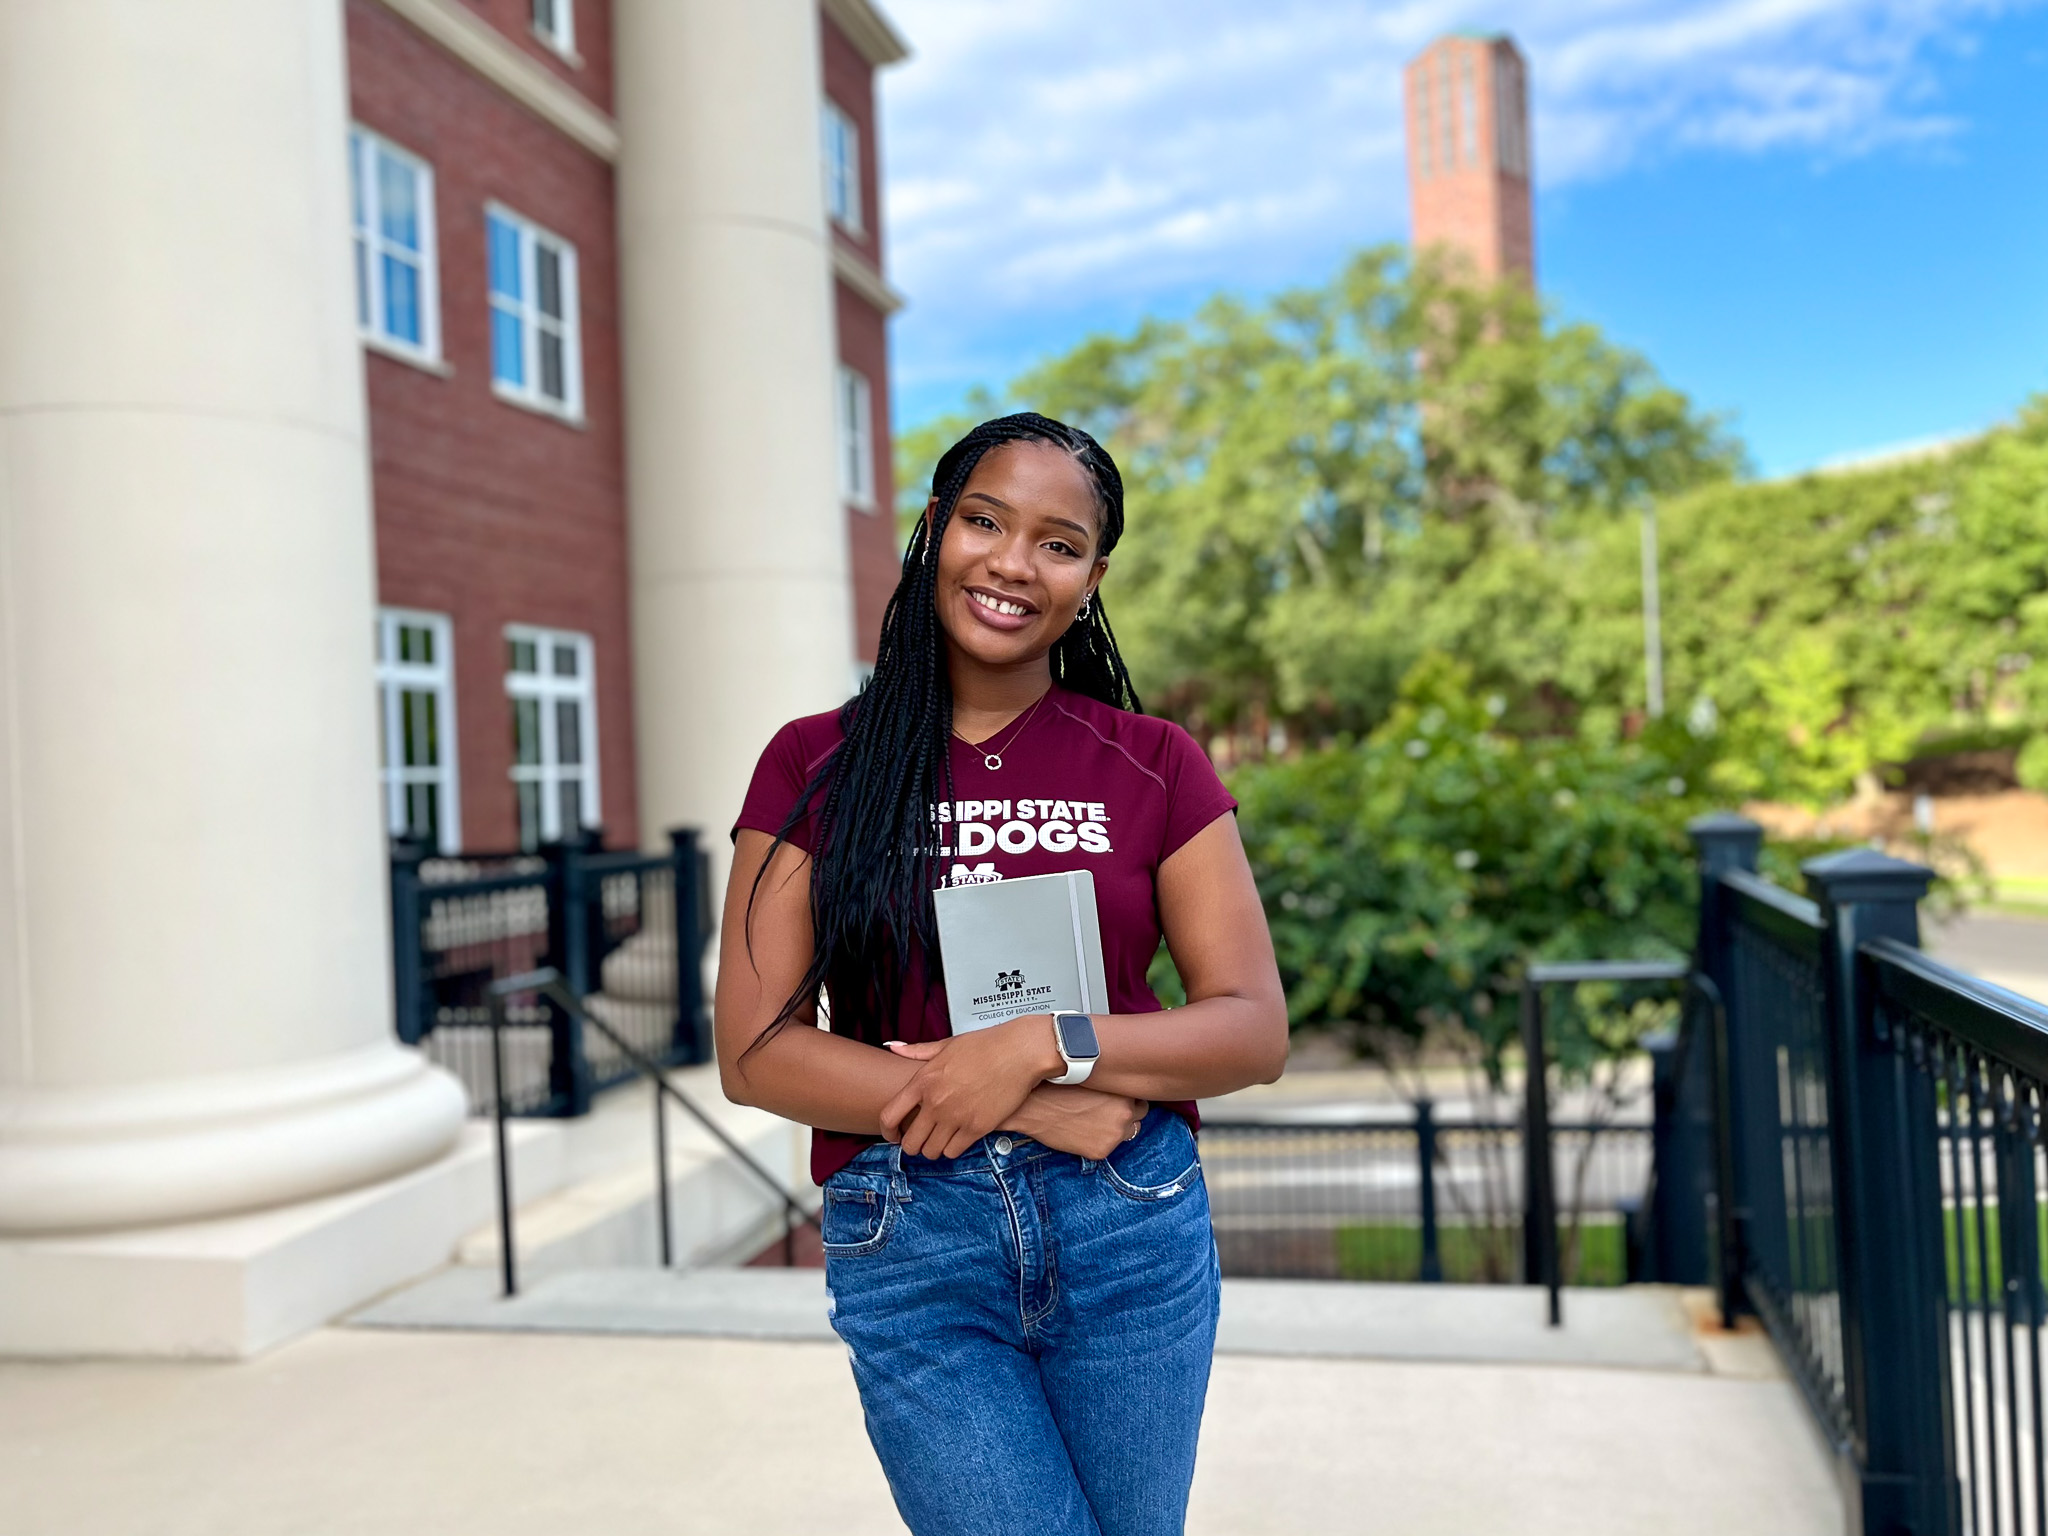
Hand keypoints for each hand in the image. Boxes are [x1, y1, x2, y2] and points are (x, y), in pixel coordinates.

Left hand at [880, 1016, 1061, 1158]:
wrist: (1018, 1053)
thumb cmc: (985, 1045)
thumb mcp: (947, 1045)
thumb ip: (918, 1051)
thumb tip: (894, 1047)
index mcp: (923, 1081)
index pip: (890, 1115)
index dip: (887, 1131)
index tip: (893, 1135)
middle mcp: (935, 1102)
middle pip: (910, 1142)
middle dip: (912, 1146)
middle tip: (920, 1142)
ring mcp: (955, 1117)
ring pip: (931, 1152)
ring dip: (933, 1150)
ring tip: (939, 1141)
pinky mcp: (977, 1128)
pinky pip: (954, 1152)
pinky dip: (953, 1150)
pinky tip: (957, 1140)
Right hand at [1007, 1085, 1148, 1159]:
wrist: (1034, 1106)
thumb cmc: (1058, 1086)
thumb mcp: (1093, 1079)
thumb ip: (1112, 1086)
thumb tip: (1122, 1090)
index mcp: (1124, 1093)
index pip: (1141, 1097)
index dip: (1128, 1097)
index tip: (1117, 1097)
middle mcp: (1125, 1114)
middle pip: (1140, 1115)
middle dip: (1127, 1112)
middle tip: (1107, 1109)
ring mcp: (1114, 1135)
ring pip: (1128, 1133)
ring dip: (1117, 1128)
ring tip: (1094, 1120)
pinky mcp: (1101, 1151)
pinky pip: (1108, 1147)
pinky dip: (1098, 1141)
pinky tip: (1082, 1132)